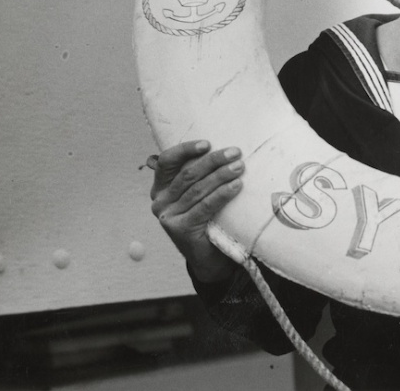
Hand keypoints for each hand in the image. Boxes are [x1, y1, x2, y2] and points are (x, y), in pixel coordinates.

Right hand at [148, 140, 243, 281]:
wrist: (209, 256)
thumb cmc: (207, 217)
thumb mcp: (199, 193)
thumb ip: (200, 174)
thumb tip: (221, 149)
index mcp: (161, 186)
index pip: (167, 161)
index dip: (186, 149)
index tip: (207, 143)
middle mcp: (160, 200)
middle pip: (188, 174)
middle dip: (213, 161)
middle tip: (235, 153)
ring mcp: (168, 216)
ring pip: (198, 189)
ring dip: (221, 176)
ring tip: (239, 167)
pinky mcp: (180, 229)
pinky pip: (204, 206)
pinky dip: (222, 195)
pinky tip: (236, 187)